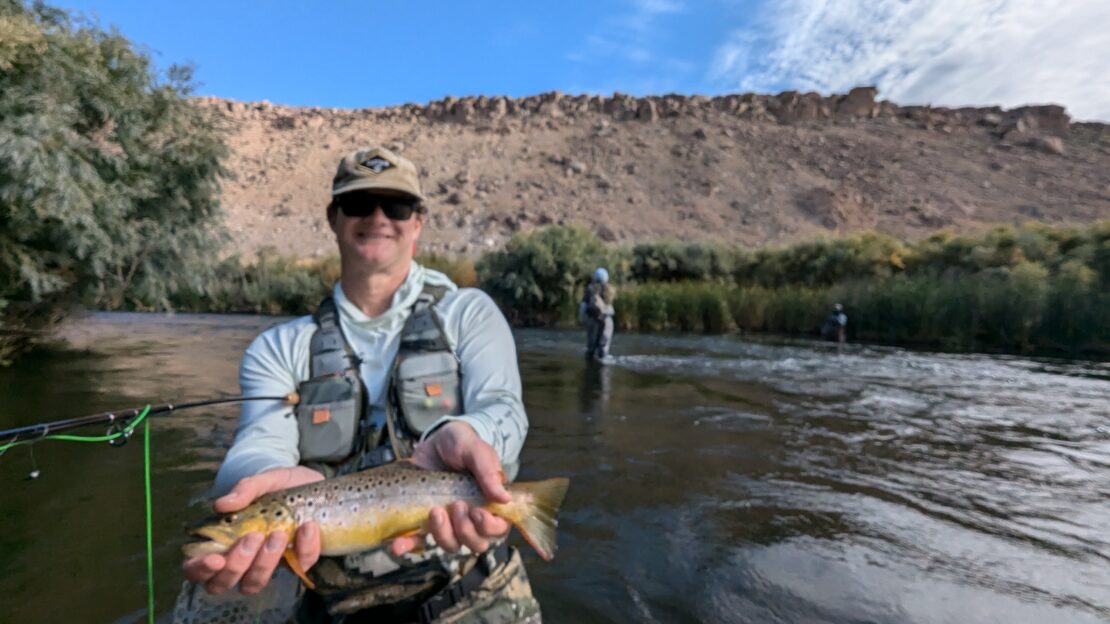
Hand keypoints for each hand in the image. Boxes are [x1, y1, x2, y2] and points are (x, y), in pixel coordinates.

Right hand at [182, 466, 323, 594]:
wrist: (310, 482)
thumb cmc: (277, 484)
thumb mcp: (264, 480)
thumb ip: (245, 489)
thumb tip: (221, 504)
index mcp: (220, 539)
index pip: (195, 567)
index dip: (200, 568)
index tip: (216, 558)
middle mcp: (238, 558)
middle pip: (221, 583)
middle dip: (236, 564)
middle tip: (254, 536)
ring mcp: (265, 564)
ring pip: (254, 583)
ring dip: (265, 562)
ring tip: (279, 533)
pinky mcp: (295, 562)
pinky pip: (297, 567)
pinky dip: (304, 549)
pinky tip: (308, 527)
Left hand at [392, 421, 511, 556]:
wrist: (433, 442)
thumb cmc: (461, 445)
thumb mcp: (474, 450)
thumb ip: (488, 471)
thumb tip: (504, 498)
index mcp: (490, 504)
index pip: (498, 528)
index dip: (489, 527)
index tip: (477, 512)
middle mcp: (472, 518)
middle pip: (476, 543)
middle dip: (466, 531)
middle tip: (456, 506)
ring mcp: (448, 522)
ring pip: (451, 544)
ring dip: (442, 534)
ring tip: (434, 510)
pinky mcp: (425, 522)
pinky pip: (418, 541)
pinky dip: (408, 545)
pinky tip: (398, 544)